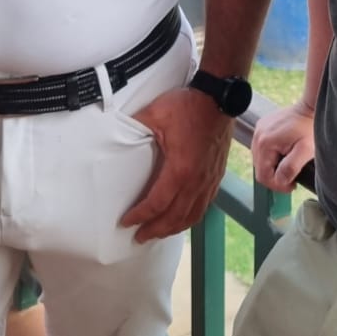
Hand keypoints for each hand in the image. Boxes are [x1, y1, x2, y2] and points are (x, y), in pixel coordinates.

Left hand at [120, 86, 232, 242]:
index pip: (157, 203)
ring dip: (174, 228)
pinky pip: (204, 205)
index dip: (140, 216)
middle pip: (175, 217)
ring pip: (193, 215)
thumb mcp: (155, 114)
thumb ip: (135, 125)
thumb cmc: (189, 106)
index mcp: (180, 169)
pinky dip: (191, 216)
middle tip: (140, 236)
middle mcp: (197, 180)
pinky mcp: (216, 175)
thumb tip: (117, 131)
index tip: (127, 222)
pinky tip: (182, 216)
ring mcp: (209, 179)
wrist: (219, 98)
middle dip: (156, 230)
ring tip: (159, 232)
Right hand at [251, 102, 314, 191]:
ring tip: (289, 166)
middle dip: (275, 177)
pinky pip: (262, 149)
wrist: (311, 107)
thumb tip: (279, 181)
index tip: (292, 185)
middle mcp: (257, 136)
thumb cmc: (310, 128)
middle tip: (292, 178)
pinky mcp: (262, 127)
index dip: (277, 185)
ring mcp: (258, 130)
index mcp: (265, 143)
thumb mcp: (305, 150)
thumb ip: (290, 168)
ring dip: (273, 167)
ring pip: (261, 160)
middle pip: (260, 169)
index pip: (263, 176)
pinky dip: (272, 156)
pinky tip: (284, 154)